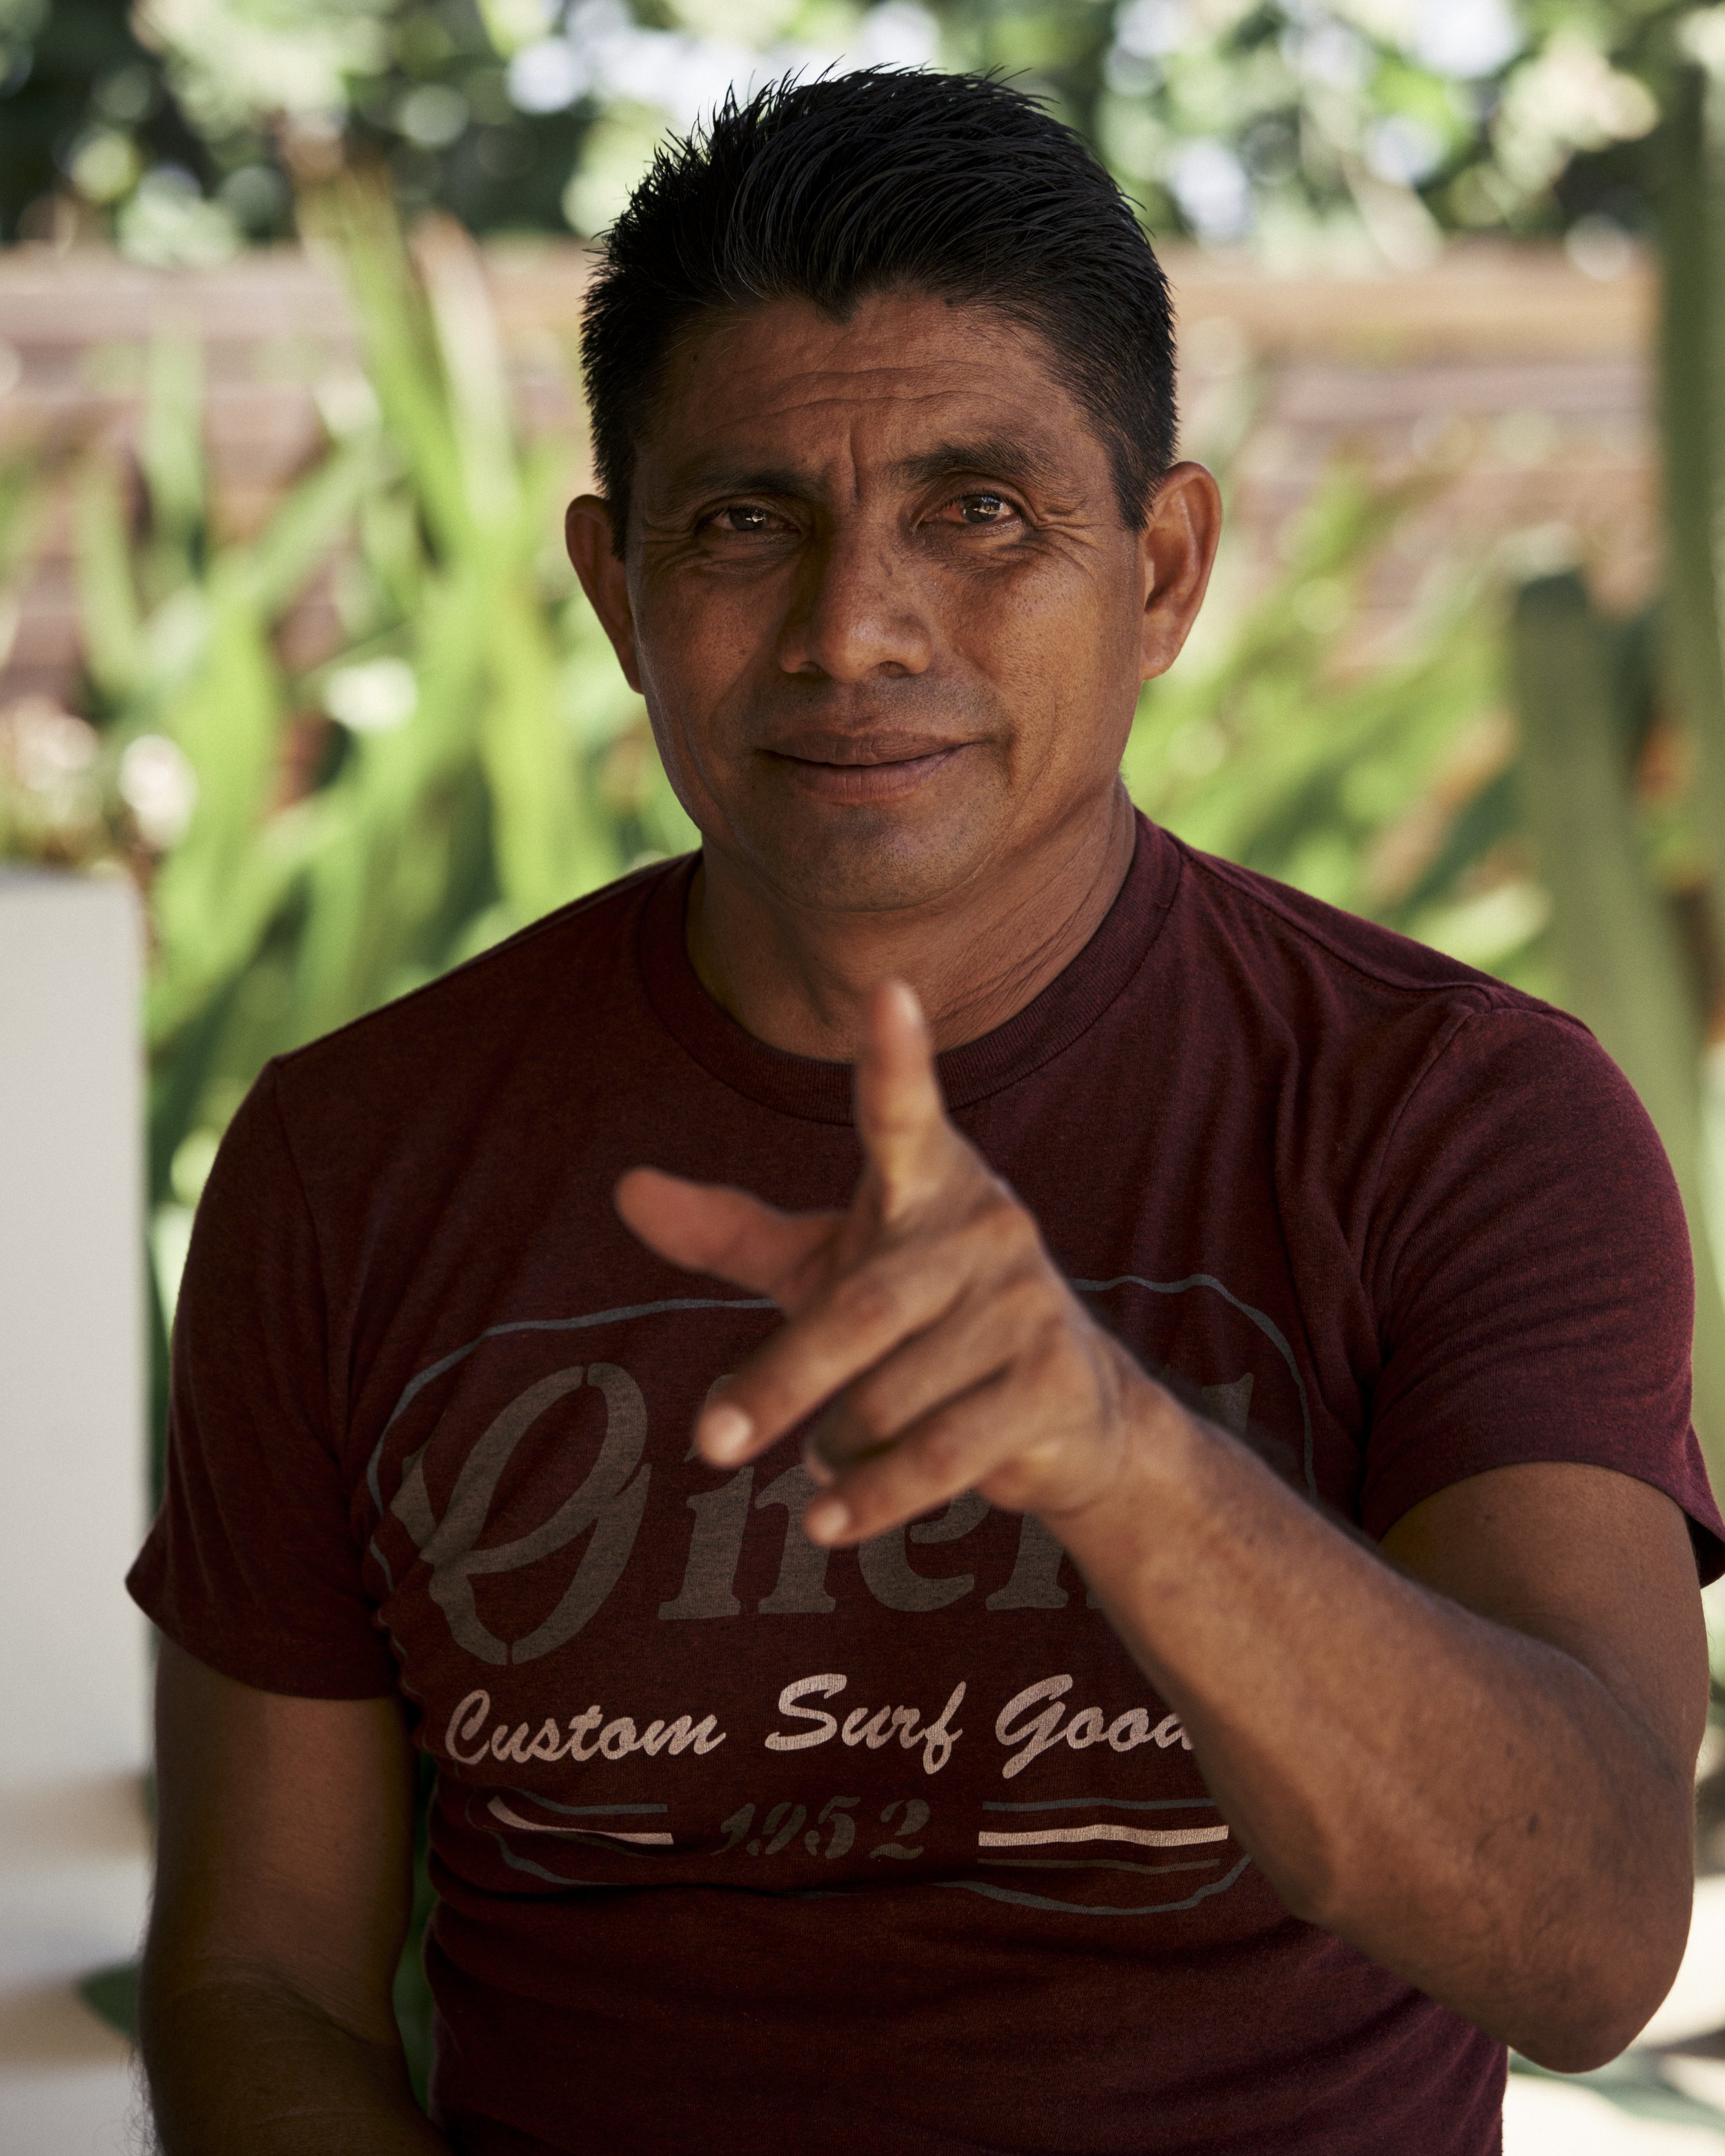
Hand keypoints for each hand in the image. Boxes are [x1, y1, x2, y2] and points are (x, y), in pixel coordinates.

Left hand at [614, 980, 1157, 1544]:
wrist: (1071, 1413)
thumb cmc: (922, 1318)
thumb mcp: (824, 1267)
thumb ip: (731, 1230)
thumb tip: (624, 1187)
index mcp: (927, 1182)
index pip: (903, 1112)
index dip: (896, 1058)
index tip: (889, 992)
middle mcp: (986, 1226)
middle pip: (860, 1310)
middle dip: (782, 1383)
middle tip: (709, 1443)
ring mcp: (1027, 1305)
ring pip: (890, 1394)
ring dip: (835, 1443)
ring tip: (821, 1460)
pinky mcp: (1054, 1384)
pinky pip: (940, 1452)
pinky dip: (871, 1494)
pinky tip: (827, 1520)